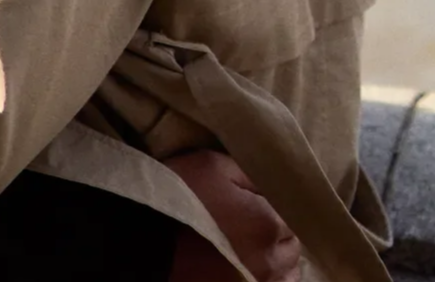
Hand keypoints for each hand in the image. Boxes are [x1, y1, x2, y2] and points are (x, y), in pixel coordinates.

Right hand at [167, 150, 300, 281]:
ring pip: (284, 275)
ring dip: (274, 264)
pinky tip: (245, 270)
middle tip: (250, 228)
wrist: (141, 242)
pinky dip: (262, 279)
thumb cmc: (177, 197)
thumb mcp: (212, 165)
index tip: (253, 205)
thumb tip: (271, 183)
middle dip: (276, 237)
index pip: (293, 216)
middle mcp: (271, 261)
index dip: (272, 208)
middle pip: (290, 249)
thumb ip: (248, 173)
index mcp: (269, 224)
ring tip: (249, 253)